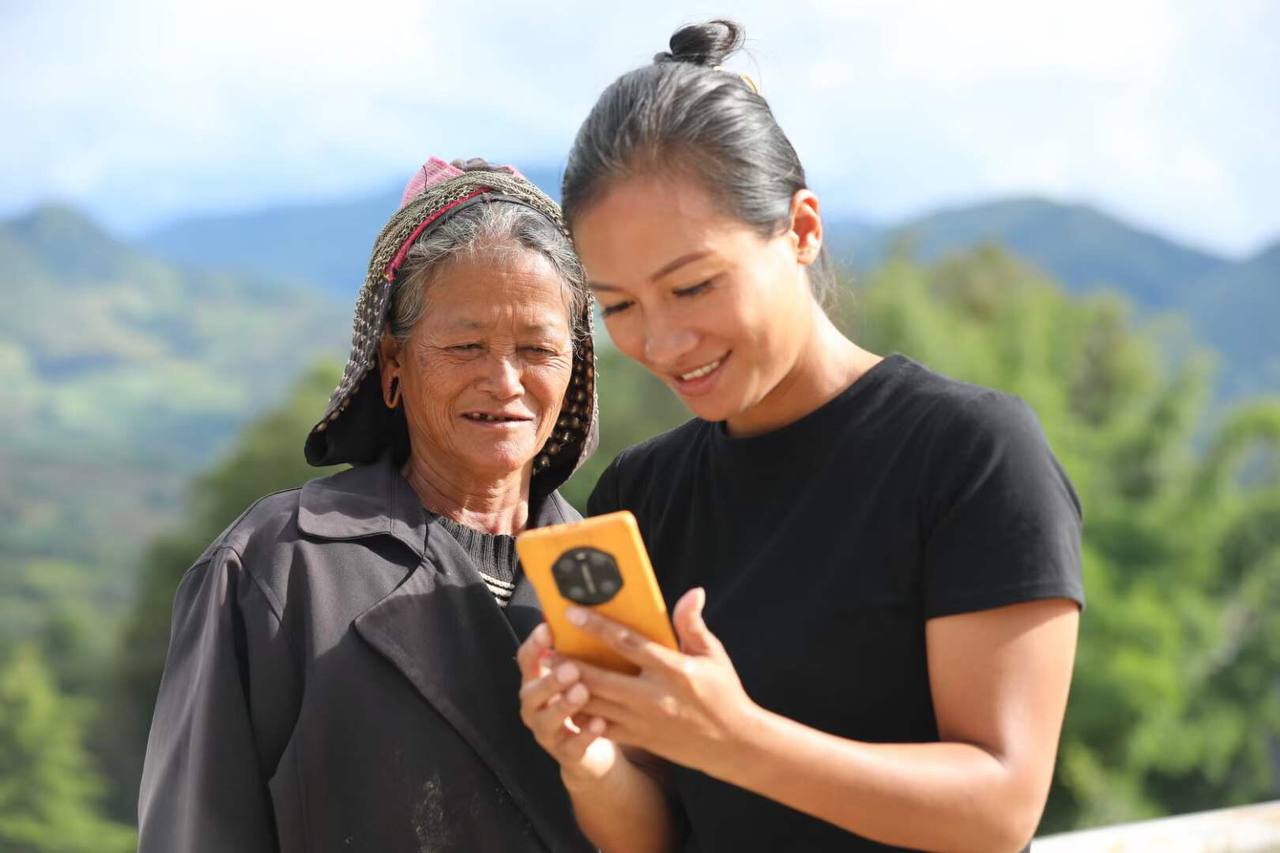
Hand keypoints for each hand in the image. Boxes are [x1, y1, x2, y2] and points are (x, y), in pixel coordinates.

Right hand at [516, 622, 622, 788]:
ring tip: (582, 692)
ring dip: (563, 706)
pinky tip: (599, 723)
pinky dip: (584, 735)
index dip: (534, 645)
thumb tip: (592, 610)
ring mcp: (547, 732)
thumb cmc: (585, 700)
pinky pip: (571, 747)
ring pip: (546, 721)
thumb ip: (578, 649)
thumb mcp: (578, 674)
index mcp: (537, 681)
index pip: (527, 660)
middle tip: (571, 668)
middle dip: (550, 680)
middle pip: (531, 693)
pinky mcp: (565, 754)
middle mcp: (535, 707)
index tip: (548, 628)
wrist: (588, 751)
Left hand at [559, 587, 762, 778]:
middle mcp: (654, 696)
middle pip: (602, 678)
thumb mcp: (712, 656)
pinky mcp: (640, 738)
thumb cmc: (723, 693)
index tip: (572, 613)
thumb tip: (692, 592)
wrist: (733, 744)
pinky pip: (602, 727)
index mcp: (673, 670)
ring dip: (569, 689)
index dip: (598, 627)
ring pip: (596, 704)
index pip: (628, 644)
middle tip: (547, 647)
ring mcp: (644, 721)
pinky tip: (565, 702)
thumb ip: (692, 625)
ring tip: (548, 673)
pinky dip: (582, 715)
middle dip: (570, 662)